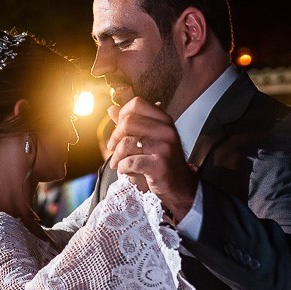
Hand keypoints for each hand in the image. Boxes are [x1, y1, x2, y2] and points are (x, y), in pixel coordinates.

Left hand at [108, 98, 197, 221]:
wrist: (179, 185)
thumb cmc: (162, 161)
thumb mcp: (149, 139)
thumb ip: (131, 124)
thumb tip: (111, 110)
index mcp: (164, 121)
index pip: (137, 104)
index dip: (122, 114)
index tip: (118, 128)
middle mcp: (166, 131)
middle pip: (128, 122)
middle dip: (115, 136)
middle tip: (112, 147)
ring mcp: (165, 148)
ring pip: (127, 143)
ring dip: (117, 156)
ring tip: (117, 163)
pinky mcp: (159, 165)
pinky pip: (130, 161)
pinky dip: (123, 167)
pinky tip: (125, 170)